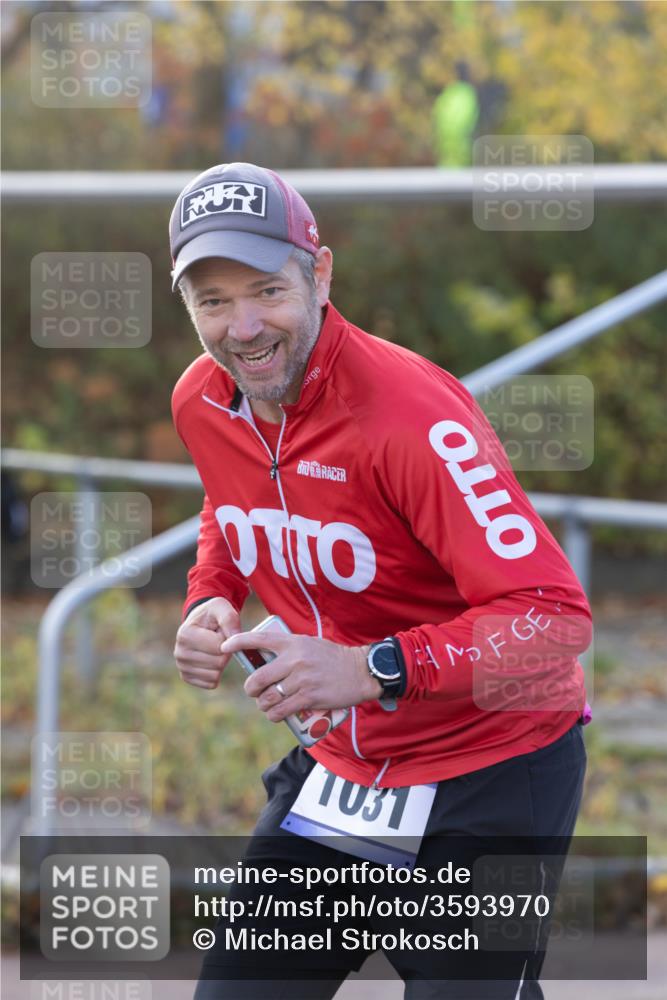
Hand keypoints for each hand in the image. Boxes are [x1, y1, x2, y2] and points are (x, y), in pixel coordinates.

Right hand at [174, 597, 240, 689]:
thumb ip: (229, 618)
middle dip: (226, 652)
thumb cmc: (212, 615)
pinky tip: (212, 659)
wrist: (200, 624)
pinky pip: (211, 683)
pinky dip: (217, 673)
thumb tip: (235, 638)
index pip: (219, 647)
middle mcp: (179, 653)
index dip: (228, 639)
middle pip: (218, 663)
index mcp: (185, 634)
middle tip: (220, 641)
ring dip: (222, 662)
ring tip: (215, 649)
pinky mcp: (187, 678)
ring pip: (215, 675)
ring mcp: (181, 667)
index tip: (221, 631)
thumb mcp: (221, 607)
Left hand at [220, 631, 381, 723]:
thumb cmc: (333, 657)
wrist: (360, 671)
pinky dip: (273, 715)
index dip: (238, 643)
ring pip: (268, 698)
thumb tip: (265, 658)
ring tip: (266, 705)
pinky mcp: (309, 698)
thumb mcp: (309, 643)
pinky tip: (275, 715)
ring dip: (262, 705)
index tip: (224, 647)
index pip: (259, 640)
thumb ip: (289, 648)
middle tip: (254, 691)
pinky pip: (281, 711)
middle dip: (251, 689)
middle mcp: (294, 660)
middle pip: (258, 678)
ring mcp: (301, 680)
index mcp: (293, 643)